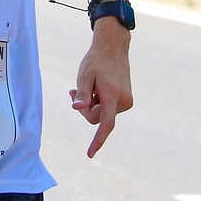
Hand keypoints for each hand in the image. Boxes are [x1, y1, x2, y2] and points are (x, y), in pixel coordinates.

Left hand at [69, 20, 132, 157]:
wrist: (113, 47)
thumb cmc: (96, 61)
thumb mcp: (84, 75)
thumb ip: (81, 94)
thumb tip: (77, 108)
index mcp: (112, 95)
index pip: (105, 124)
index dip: (97, 140)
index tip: (89, 153)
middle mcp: (123, 100)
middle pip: (98, 118)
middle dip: (85, 109)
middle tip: (72, 93)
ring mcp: (127, 100)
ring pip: (103, 114)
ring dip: (92, 104)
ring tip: (86, 86)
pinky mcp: (127, 99)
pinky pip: (108, 109)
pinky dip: (99, 102)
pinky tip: (95, 88)